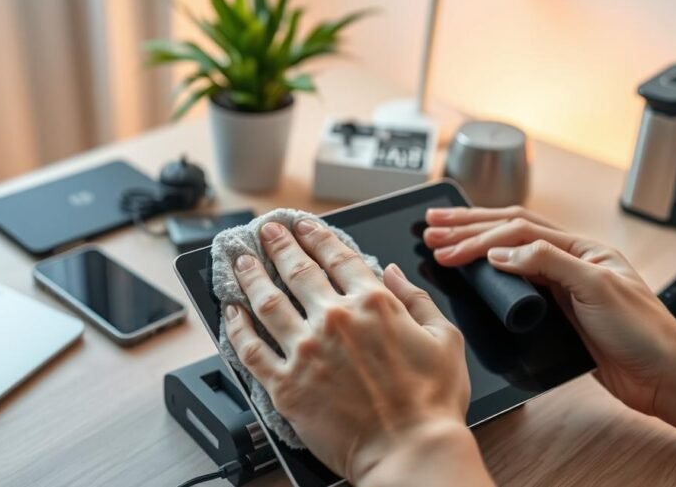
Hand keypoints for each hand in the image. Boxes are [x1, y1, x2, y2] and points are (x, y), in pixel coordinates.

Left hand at [224, 219, 484, 484]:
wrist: (410, 450)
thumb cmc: (432, 403)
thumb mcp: (445, 339)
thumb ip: (417, 299)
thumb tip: (394, 272)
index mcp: (374, 303)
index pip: (338, 257)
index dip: (317, 236)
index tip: (304, 225)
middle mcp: (335, 319)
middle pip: (297, 270)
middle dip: (279, 246)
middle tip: (266, 231)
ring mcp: (306, 351)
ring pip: (267, 302)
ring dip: (251, 277)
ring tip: (240, 262)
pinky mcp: (286, 385)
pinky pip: (251, 350)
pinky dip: (237, 328)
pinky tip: (231, 313)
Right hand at [423, 206, 675, 415]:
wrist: (664, 376)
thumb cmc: (644, 332)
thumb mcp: (598, 288)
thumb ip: (549, 264)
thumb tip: (502, 252)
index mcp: (581, 248)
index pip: (519, 232)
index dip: (479, 237)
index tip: (447, 247)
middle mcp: (570, 262)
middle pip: (511, 232)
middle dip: (468, 227)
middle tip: (432, 226)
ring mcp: (563, 286)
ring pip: (511, 255)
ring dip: (476, 244)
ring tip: (444, 238)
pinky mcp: (559, 312)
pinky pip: (517, 285)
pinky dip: (491, 274)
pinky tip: (475, 270)